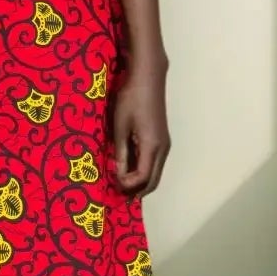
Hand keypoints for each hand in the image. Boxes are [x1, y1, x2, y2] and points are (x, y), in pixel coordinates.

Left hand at [111, 61, 170, 196]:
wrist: (148, 78)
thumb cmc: (131, 99)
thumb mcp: (120, 127)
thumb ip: (120, 153)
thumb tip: (118, 175)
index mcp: (152, 147)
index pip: (142, 177)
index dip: (128, 185)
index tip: (112, 184)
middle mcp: (163, 149)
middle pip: (153, 180)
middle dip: (137, 191)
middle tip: (120, 197)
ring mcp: (164, 144)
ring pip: (155, 173)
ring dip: (141, 182)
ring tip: (122, 186)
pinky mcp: (161, 139)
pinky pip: (155, 163)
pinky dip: (144, 171)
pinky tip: (130, 170)